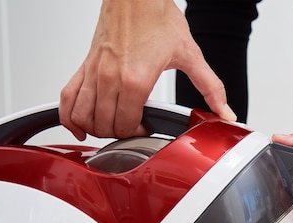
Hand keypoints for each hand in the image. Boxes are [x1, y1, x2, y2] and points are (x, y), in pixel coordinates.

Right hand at [60, 0, 235, 139]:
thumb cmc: (157, 18)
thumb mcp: (190, 55)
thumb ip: (211, 88)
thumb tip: (225, 111)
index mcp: (135, 80)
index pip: (125, 126)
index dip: (136, 134)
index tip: (145, 128)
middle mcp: (110, 78)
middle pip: (104, 125)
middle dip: (118, 134)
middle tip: (132, 128)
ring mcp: (94, 72)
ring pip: (83, 116)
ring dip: (95, 129)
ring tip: (110, 128)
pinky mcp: (84, 65)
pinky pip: (67, 97)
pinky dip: (69, 116)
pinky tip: (78, 125)